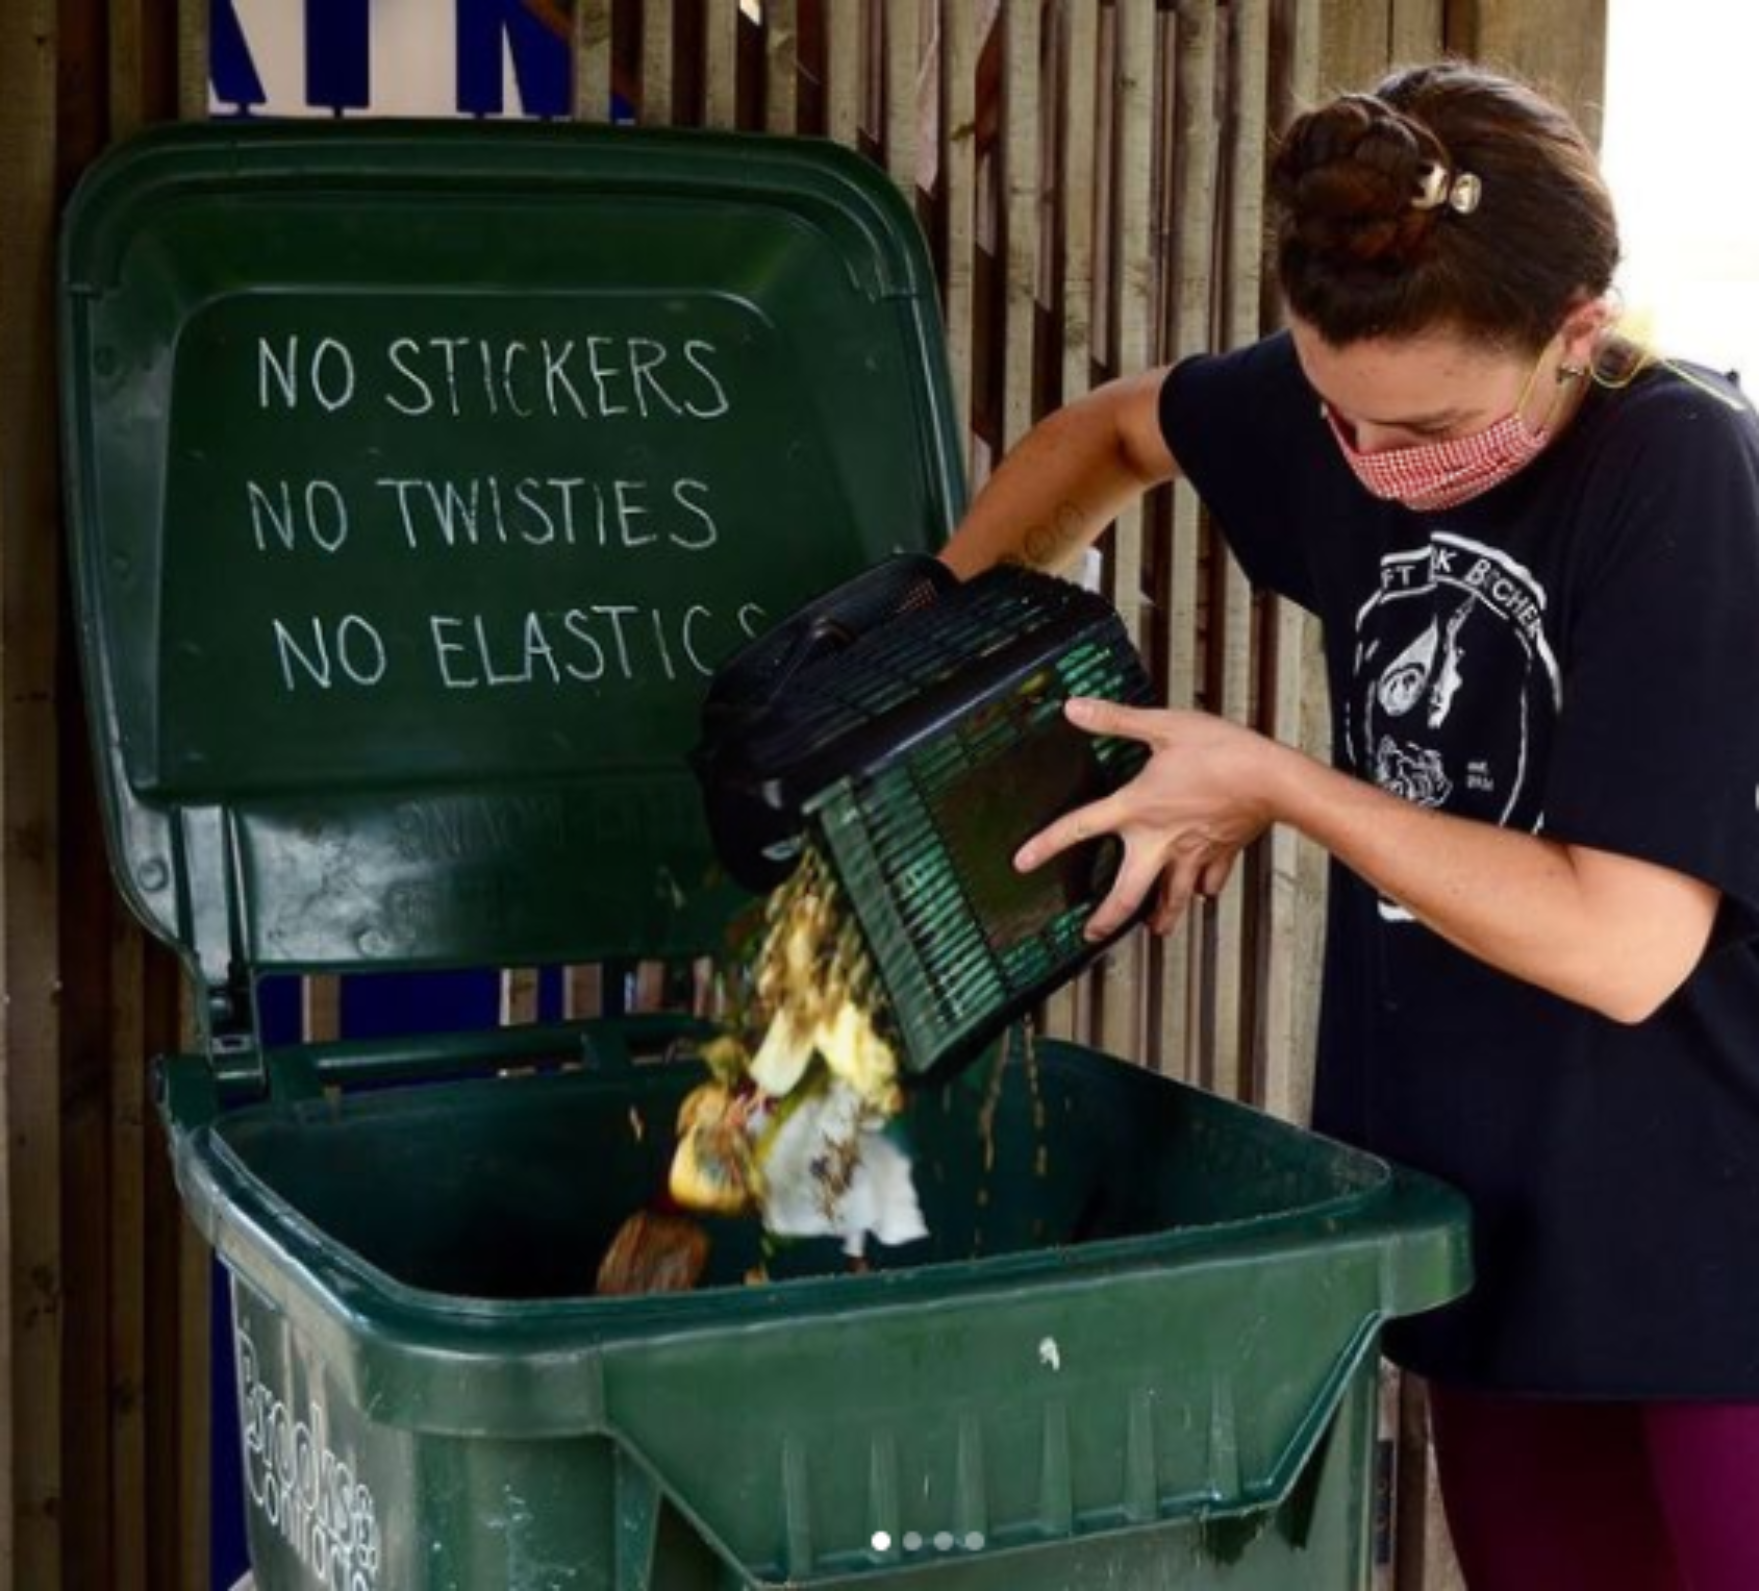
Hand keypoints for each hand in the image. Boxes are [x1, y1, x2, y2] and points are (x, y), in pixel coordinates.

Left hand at [1014, 699, 1281, 939]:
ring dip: (1159, 919)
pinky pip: (1208, 883)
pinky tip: (1201, 891)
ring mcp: (1191, 855)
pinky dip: (1203, 890)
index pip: (1079, 828)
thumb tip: (1075, 707)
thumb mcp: (1163, 726)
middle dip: (1106, 920)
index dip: (1045, 845)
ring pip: (1171, 901)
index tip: (1023, 863)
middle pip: (1125, 896)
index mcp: (1137, 809)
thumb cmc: (1223, 751)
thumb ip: (1115, 719)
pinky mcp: (1220, 856)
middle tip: (1092, 935)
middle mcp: (1159, 841)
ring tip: (1153, 931)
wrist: (1274, 778)